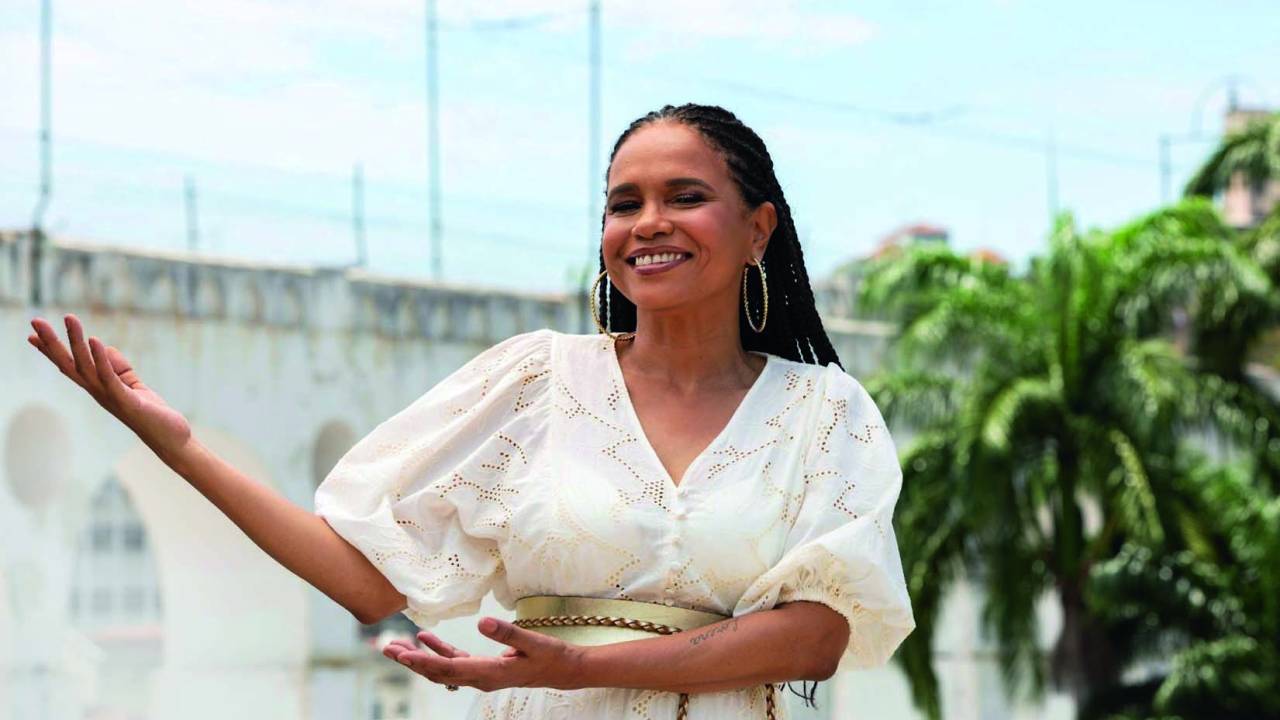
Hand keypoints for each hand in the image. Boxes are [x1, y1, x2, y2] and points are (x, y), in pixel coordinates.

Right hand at [27, 313, 192, 459]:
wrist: (172, 439)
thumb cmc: (151, 413)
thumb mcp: (132, 385)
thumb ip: (118, 367)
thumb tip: (105, 348)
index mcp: (98, 388)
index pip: (70, 366)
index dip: (51, 352)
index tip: (31, 335)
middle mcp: (99, 392)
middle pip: (69, 364)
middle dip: (51, 342)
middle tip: (35, 320)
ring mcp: (110, 397)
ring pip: (87, 366)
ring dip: (77, 341)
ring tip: (70, 318)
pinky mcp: (127, 400)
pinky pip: (109, 377)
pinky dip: (101, 359)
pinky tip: (94, 340)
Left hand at [382, 617, 585, 692]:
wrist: (564, 670)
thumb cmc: (551, 657)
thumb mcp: (533, 643)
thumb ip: (507, 634)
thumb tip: (481, 622)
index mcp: (489, 674)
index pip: (449, 669)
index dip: (424, 662)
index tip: (403, 655)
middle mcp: (480, 678)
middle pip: (438, 672)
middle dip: (411, 661)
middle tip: (386, 650)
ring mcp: (480, 674)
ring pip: (442, 668)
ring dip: (419, 657)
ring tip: (395, 646)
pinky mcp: (484, 667)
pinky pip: (454, 661)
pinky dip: (438, 651)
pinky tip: (425, 639)